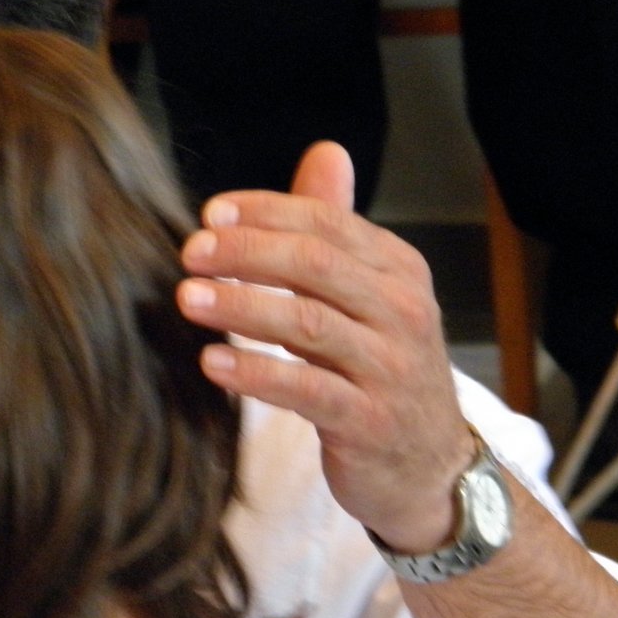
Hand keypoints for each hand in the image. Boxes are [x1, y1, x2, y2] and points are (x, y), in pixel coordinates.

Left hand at [177, 142, 473, 552]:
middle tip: (190, 252)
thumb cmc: (383, 368)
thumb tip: (325, 151)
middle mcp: (402, 312)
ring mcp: (390, 369)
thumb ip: (337, 228)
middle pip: (316, 265)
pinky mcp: (370, 423)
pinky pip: (306, 390)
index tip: (210, 214)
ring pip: (308, 324)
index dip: (266, 212)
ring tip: (188, 298)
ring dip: (241, 306)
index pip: (328, 222)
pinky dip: (256, 373)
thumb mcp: (369, 293)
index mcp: (399, 270)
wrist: (430, 466)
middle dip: (247, 252)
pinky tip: (212, 362)